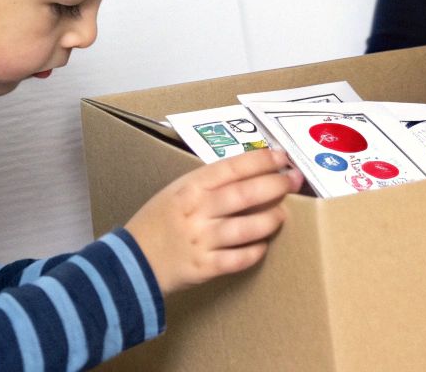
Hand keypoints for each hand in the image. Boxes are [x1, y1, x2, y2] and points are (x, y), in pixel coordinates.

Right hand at [124, 147, 302, 295]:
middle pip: (245, 194)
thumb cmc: (158, 221)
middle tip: (294, 182)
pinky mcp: (204, 268)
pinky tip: (262, 246)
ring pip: (247, 228)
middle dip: (276, 185)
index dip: (262, 160)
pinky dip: (255, 252)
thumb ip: (209, 182)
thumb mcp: (177, 190)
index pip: (233, 167)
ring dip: (270, 220)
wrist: (131, 261)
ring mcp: (201, 240)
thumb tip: (251, 171)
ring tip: (282, 215)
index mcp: (190, 187)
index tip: (282, 157)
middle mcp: (197, 211)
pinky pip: (238, 259)